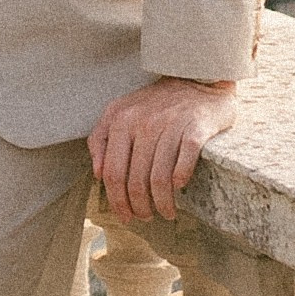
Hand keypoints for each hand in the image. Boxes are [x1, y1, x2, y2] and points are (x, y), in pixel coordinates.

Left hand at [88, 77, 237, 224]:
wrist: (198, 77)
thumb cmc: (157, 102)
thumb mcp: (121, 111)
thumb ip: (101, 138)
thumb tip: (97, 174)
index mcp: (120, 120)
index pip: (112, 172)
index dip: (117, 201)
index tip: (125, 216)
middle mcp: (143, 122)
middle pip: (135, 181)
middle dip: (139, 208)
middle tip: (146, 218)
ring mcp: (170, 125)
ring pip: (159, 179)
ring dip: (162, 204)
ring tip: (166, 212)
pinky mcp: (196, 128)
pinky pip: (183, 165)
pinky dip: (180, 182)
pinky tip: (180, 188)